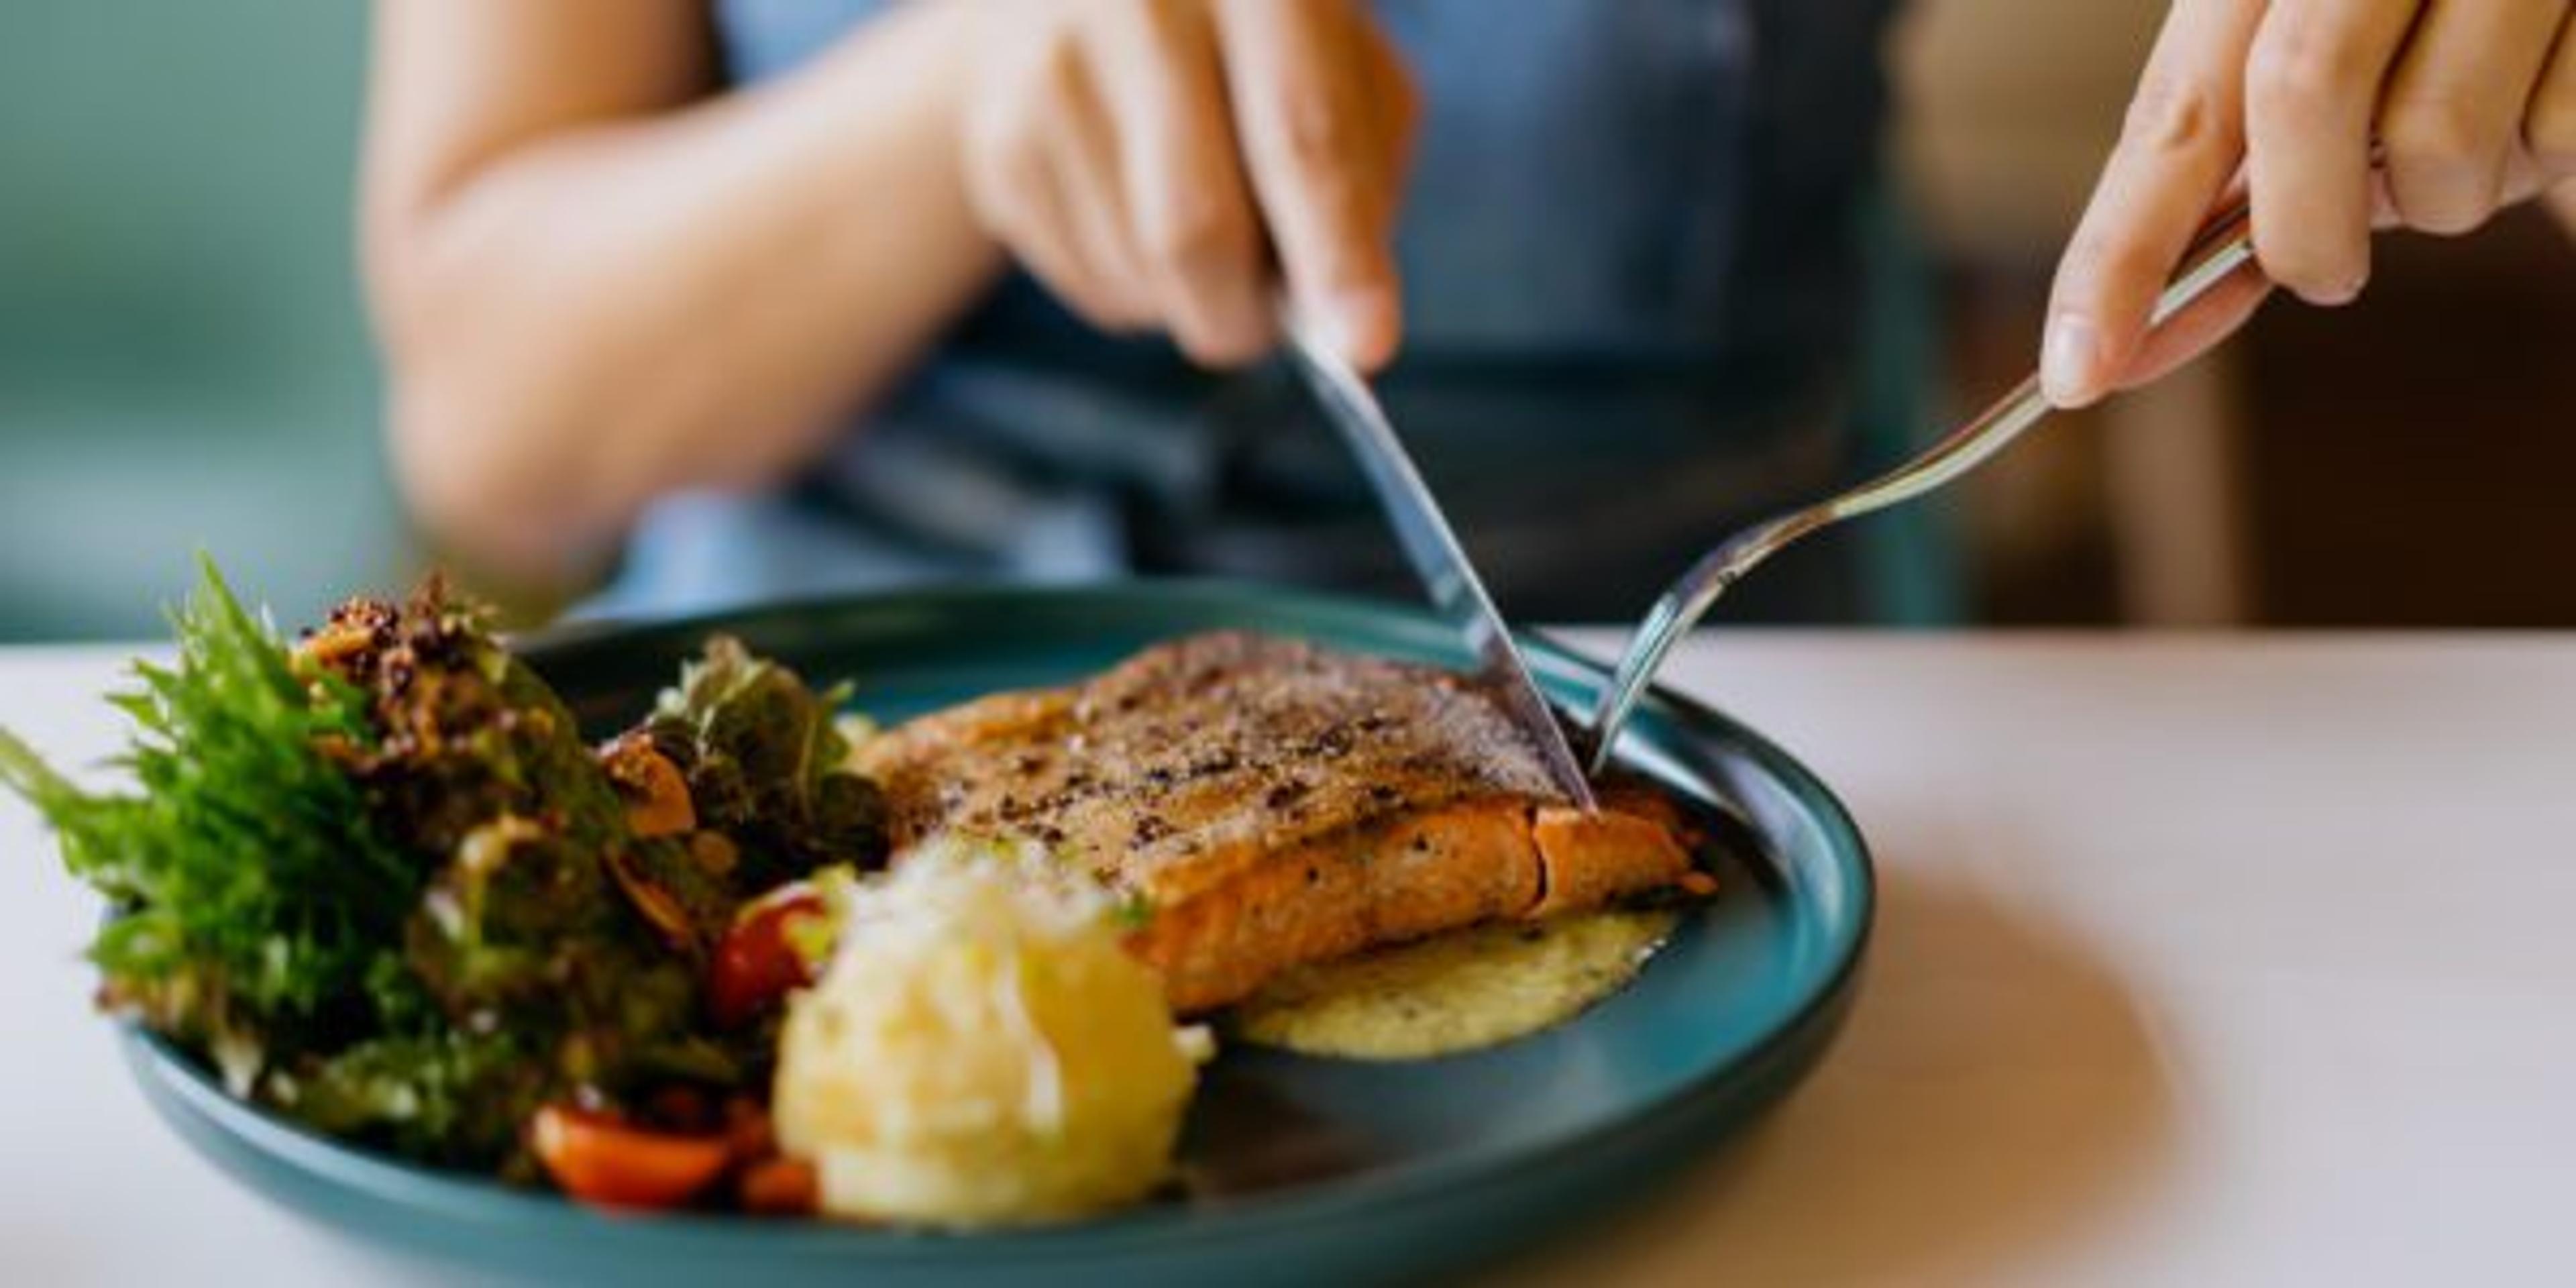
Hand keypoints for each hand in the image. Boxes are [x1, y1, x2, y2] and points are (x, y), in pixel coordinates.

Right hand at [956, 0, 1417, 368]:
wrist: (1079, 0)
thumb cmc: (1249, 41)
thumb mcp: (1340, 62)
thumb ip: (1360, 172)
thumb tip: (1343, 319)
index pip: (1302, 139)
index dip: (1336, 256)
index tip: (1363, 347)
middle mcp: (1140, 12)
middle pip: (1195, 230)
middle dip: (1246, 316)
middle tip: (1271, 325)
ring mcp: (1052, 77)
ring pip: (1140, 275)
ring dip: (1194, 299)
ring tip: (1201, 222)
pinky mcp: (1002, 145)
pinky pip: (1090, 283)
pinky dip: (1140, 289)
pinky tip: (1138, 212)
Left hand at [2043, 0, 2575, 407]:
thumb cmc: (2422, 24)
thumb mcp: (2314, 73)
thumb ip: (2237, 185)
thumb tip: (2130, 339)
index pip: (2171, 117)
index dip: (2118, 255)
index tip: (2077, 371)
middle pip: (2301, 95)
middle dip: (2305, 227)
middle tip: (2326, 270)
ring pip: (2441, 138)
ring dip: (2441, 195)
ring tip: (2468, 140)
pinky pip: (2557, 134)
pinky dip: (2542, 155)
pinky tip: (2540, 96)